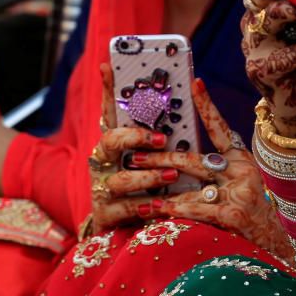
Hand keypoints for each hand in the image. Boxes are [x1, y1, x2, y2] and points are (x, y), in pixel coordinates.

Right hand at [85, 64, 193, 232]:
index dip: (107, 90)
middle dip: (134, 137)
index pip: (110, 112)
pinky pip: (125, 208)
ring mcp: (102, 187)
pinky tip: (159, 206)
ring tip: (171, 176)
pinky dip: (144, 207)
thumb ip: (165, 138)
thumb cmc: (152, 186)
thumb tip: (192, 98)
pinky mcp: (106, 213)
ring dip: (148, 176)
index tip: (107, 66)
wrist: (130, 230)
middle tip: (161, 138)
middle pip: (110, 140)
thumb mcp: (158, 159)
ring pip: (121, 177)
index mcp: (116, 144)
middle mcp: (105, 161)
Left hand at [141, 79, 292, 259]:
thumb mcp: (240, 185)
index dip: (208, 106)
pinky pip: (194, 209)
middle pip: (192, 160)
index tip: (195, 83)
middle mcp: (241, 172)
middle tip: (134, 154)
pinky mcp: (233, 215)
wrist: (275, 246)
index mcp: (241, 160)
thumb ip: (216, 171)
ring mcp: (238, 193)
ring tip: (136, 186)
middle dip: (160, 158)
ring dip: (159, 188)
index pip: (221, 129)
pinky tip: (154, 210)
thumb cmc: (251, 214)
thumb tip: (176, 161)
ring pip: (189, 187)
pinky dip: (172, 210)